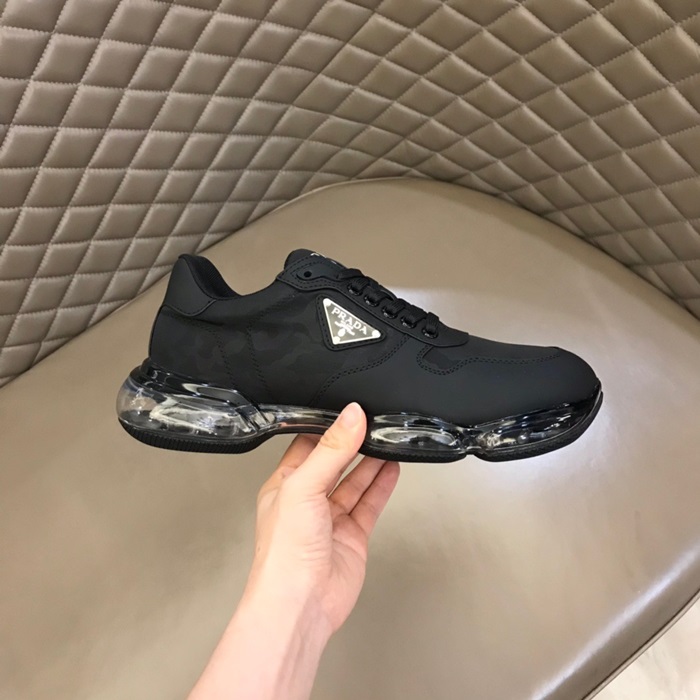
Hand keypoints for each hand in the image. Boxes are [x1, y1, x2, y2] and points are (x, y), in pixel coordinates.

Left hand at [245, 402, 400, 635]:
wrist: (301, 604)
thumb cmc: (284, 552)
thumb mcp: (304, 487)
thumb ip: (331, 451)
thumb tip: (351, 416)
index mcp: (284, 485)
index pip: (307, 446)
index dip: (328, 428)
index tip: (349, 410)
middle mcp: (306, 500)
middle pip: (334, 462)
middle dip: (353, 443)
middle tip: (375, 422)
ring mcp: (330, 519)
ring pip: (354, 482)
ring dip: (370, 462)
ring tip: (388, 439)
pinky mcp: (352, 535)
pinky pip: (369, 503)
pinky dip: (381, 486)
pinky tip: (391, 468)